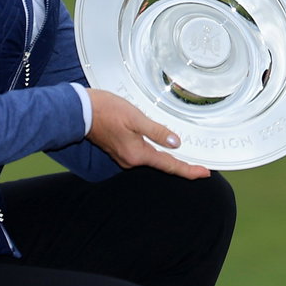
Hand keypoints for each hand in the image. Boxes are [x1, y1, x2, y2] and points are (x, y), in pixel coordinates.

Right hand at [85, 88, 209, 179]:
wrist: (80, 111)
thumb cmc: (106, 111)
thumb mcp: (136, 118)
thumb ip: (157, 131)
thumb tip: (176, 142)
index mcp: (137, 154)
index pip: (169, 165)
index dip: (188, 170)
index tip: (205, 173)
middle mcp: (131, 160)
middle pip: (162, 165)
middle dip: (181, 166)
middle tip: (201, 167)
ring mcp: (124, 156)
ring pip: (153, 160)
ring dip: (169, 160)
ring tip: (187, 159)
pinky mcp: (120, 150)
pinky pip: (144, 154)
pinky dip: (157, 153)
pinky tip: (164, 148)